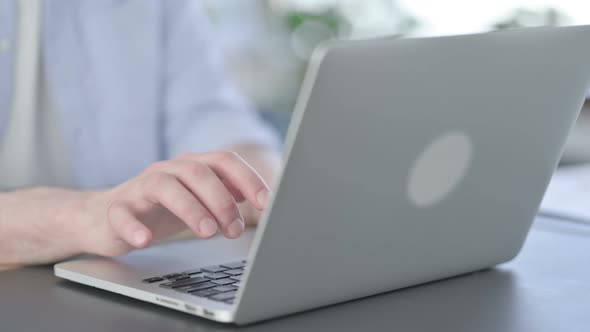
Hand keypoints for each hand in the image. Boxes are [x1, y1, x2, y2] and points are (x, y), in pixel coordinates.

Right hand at [80, 151, 270, 256]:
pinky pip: (122, 213)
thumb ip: (228, 193)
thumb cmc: (161, 208)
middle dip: (222, 200)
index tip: (266, 203)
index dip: (248, 179)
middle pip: (198, 172)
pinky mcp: (117, 208)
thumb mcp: (199, 199)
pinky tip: (145, 241)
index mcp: (192, 166)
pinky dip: (134, 227)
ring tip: (207, 232)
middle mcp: (168, 170)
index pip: (225, 161)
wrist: (106, 217)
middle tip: (235, 229)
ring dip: (190, 208)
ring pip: (164, 186)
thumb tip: (263, 197)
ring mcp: (140, 187)